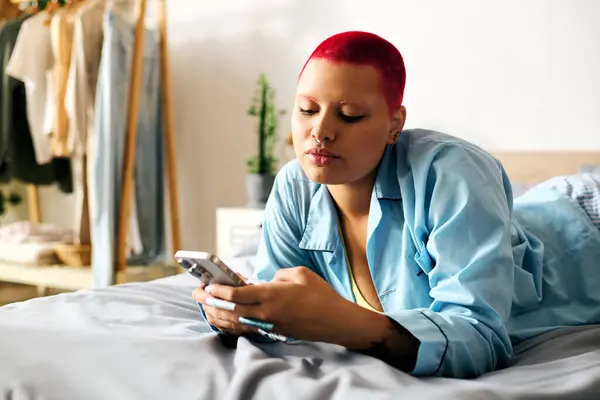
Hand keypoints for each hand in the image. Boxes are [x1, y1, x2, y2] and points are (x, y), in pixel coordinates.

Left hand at [193, 267, 389, 345]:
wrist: (334, 321)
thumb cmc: (320, 294)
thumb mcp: (300, 273)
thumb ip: (278, 274)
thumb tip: (266, 281)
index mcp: (272, 294)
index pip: (238, 295)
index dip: (219, 291)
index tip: (207, 286)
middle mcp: (267, 312)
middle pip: (231, 310)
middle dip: (211, 303)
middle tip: (197, 296)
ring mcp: (269, 324)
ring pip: (236, 322)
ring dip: (218, 316)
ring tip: (205, 308)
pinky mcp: (273, 331)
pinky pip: (247, 329)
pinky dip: (232, 325)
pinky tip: (224, 320)